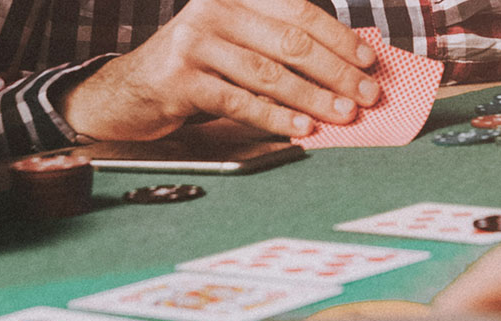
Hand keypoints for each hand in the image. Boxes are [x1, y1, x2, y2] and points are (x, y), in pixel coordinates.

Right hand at [56, 0, 380, 140]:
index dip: (338, 37)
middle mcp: (214, 10)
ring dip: (313, 98)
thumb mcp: (238, 42)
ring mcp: (194, 43)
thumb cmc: (199, 68)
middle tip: (367, 95)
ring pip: (268, 73)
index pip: (298, 10)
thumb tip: (346, 66)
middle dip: (336, 71)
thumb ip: (279, 43)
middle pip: (289, 41)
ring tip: (344, 115)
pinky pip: (240, 101)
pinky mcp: (181, 80)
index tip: (369, 61)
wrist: (132, 91)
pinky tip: (302, 129)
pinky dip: (276, 117)